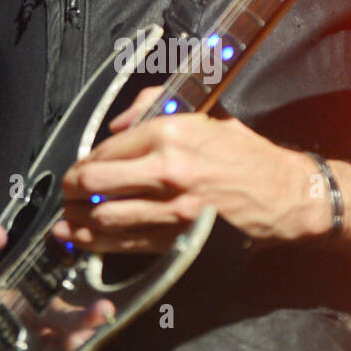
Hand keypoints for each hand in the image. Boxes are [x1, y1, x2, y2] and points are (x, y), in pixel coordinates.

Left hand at [51, 87, 328, 253]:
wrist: (283, 196)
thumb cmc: (246, 155)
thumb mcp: (204, 114)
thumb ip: (152, 108)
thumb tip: (115, 125)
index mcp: (170, 133)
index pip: (106, 148)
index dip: (84, 160)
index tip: (81, 167)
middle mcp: (166, 171)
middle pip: (94, 182)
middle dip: (71, 189)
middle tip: (67, 192)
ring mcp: (170, 209)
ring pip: (102, 217)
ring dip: (76, 219)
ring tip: (67, 218)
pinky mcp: (175, 239)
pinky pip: (123, 243)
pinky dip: (95, 243)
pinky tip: (81, 239)